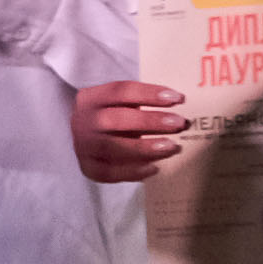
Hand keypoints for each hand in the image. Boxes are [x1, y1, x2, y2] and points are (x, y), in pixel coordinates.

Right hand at [69, 80, 185, 182]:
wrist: (86, 138)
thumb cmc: (113, 118)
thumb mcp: (120, 105)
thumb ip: (142, 105)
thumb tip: (177, 113)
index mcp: (91, 98)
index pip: (121, 91)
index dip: (150, 94)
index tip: (178, 98)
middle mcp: (83, 120)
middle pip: (115, 119)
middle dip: (150, 121)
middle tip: (179, 124)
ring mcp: (83, 145)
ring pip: (112, 147)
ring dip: (146, 148)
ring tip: (172, 147)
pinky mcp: (87, 167)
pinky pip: (110, 172)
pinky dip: (134, 171)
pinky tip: (154, 167)